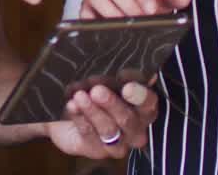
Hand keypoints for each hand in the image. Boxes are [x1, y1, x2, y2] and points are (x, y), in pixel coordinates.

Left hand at [44, 80, 158, 159]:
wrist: (69, 110)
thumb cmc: (94, 89)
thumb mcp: (105, 77)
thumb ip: (117, 72)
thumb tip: (129, 67)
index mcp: (143, 108)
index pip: (149, 103)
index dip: (140, 96)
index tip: (127, 87)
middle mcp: (135, 129)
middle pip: (128, 119)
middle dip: (112, 104)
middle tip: (97, 90)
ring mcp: (118, 144)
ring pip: (108, 129)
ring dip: (93, 111)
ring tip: (79, 96)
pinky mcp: (96, 150)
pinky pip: (89, 134)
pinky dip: (79, 118)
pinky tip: (72, 106)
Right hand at [80, 0, 190, 17]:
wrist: (135, 7)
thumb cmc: (148, 0)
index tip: (152, 9)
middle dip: (128, 4)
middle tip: (141, 21)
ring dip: (112, 13)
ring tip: (126, 28)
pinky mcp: (86, 5)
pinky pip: (85, 10)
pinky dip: (94, 21)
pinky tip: (107, 31)